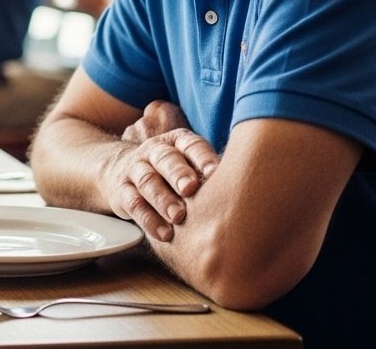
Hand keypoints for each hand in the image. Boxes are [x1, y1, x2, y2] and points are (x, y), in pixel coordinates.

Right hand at [103, 105, 218, 242]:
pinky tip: (163, 233)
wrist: (120, 170)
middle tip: (190, 189)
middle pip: (164, 159)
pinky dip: (148, 219)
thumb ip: (210, 172)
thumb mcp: (188, 163)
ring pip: (147, 181)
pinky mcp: (121, 190)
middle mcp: (154, 151)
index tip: (215, 172)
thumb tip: (255, 188)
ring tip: (178, 217)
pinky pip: (133, 203)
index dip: (202, 157)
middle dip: (178, 173)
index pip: (190, 145)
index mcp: (176, 142)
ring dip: (162, 199)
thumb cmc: (170, 172)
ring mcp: (135, 169)